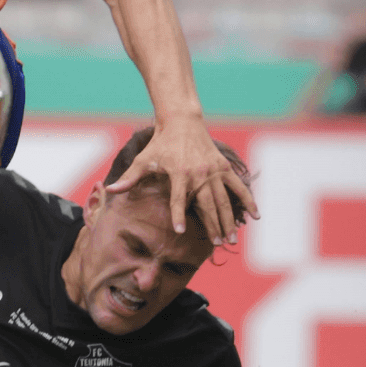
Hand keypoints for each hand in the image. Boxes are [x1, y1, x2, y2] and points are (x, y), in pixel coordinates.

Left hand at [106, 118, 257, 244]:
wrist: (182, 121)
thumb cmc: (160, 143)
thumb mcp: (144, 159)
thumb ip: (129, 178)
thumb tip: (110, 190)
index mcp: (179, 173)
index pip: (178, 199)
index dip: (178, 215)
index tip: (179, 232)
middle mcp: (199, 174)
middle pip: (207, 204)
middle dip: (213, 225)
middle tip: (218, 245)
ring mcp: (214, 171)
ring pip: (224, 200)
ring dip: (229, 219)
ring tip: (232, 239)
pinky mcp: (224, 167)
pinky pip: (238, 187)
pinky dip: (248, 200)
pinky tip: (256, 216)